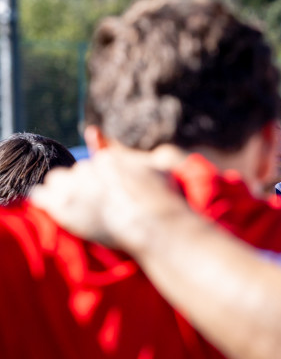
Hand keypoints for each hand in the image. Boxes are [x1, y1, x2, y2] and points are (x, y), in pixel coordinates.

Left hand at [30, 147, 186, 250]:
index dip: (101, 181)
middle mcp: (88, 169)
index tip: (110, 195)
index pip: (95, 165)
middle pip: (76, 173)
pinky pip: (40, 195)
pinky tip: (59, 208)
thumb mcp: (154, 167)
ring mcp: (74, 188)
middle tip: (99, 205)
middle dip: (84, 186)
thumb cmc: (161, 200)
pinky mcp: (61, 206)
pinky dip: (47, 201)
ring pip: (57, 180)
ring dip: (64, 191)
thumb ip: (119, 149)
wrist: (155, 228)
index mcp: (107, 160)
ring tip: (81, 207)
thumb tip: (91, 130)